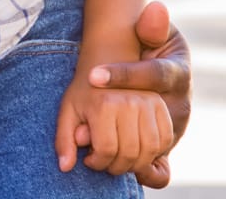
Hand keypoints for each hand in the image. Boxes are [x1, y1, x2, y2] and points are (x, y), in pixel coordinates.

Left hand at [56, 71, 172, 177]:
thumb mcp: (68, 112)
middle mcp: (128, 102)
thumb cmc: (84, 92)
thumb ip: (64, 141)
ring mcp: (148, 102)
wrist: (105, 62)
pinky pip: (164, 139)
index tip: (90, 159)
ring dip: (137, 163)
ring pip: (149, 150)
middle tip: (106, 162)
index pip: (106, 151)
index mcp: (103, 104)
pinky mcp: (161, 105)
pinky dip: (154, 152)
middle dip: (116, 166)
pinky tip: (139, 150)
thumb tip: (64, 167)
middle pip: (129, 153)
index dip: (97, 163)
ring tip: (122, 159)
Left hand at [78, 1, 191, 187]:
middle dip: (117, 118)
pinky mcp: (165, 146)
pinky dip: (144, 171)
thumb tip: (157, 9)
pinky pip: (162, 167)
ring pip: (156, 143)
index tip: (93, 74)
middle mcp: (180, 102)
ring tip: (91, 146)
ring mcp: (174, 127)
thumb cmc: (150, 43)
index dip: (123, 75)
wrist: (155, 63)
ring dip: (124, 146)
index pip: (153, 74)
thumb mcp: (149, 29)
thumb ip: (150, 25)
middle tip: (84, 122)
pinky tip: (119, 167)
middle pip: (152, 115)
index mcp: (177, 71)